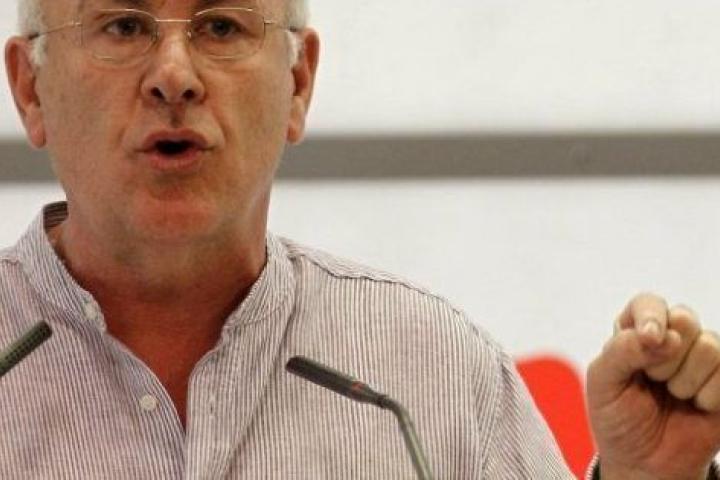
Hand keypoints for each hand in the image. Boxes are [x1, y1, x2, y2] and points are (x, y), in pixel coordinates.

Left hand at [587, 293, 719, 479]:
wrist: (645, 463)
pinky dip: (707, 395)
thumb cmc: (618, 418)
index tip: (649, 338)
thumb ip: (622, 351)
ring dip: (685, 380)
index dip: (652, 316)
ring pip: (709, 345)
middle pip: (684, 318)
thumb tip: (662, 335)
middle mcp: (670, 337)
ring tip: (672, 395)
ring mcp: (700, 358)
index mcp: (634, 331)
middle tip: (652, 380)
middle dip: (666, 356)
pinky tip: (694, 406)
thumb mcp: (602, 383)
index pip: (648, 303)